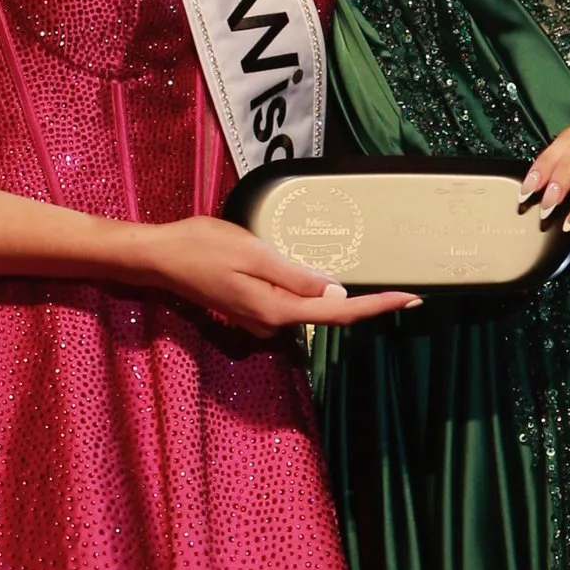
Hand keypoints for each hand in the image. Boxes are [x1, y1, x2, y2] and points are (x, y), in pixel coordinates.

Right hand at [146, 215, 415, 334]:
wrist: (158, 258)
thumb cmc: (201, 247)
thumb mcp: (254, 253)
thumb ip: (296, 276)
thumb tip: (336, 293)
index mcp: (276, 310)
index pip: (339, 314)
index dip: (377, 306)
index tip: (411, 299)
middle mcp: (271, 322)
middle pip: (328, 315)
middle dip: (362, 302)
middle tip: (401, 290)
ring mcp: (260, 319)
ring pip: (307, 308)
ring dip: (329, 294)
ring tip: (351, 276)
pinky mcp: (251, 309)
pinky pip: (289, 302)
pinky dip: (305, 290)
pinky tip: (309, 273)